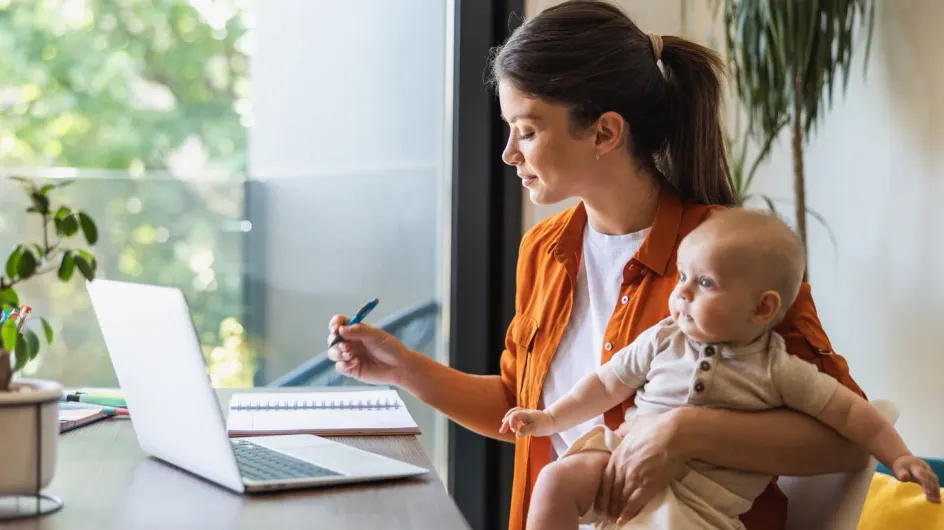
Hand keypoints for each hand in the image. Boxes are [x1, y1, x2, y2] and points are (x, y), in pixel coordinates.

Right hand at [326, 315, 412, 385]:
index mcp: (356, 330)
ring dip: (337, 353)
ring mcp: (350, 356)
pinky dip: (344, 365)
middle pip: (332, 339)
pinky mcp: (351, 369)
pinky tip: (355, 363)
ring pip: (332, 353)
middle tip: (346, 346)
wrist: (399, 367)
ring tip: (351, 355)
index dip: (334, 324)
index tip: (335, 328)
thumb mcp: (375, 335)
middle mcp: (351, 342)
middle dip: (335, 341)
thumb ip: (358, 331)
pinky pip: (339, 367)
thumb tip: (340, 329)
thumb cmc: (390, 348)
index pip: (339, 323)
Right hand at [499, 407, 555, 437]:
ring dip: (507, 420)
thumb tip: (517, 434)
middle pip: (512, 414)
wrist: (551, 421)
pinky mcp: (525, 417)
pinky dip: (511, 420)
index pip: (515, 414)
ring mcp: (525, 414)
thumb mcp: (535, 429)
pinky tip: (510, 427)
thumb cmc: (544, 425)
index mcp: (526, 414)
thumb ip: (526, 431)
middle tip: (501, 431)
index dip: (511, 421)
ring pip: (513, 414)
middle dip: (506, 422)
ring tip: (503, 428)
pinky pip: (516, 416)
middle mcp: (524, 413)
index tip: (513, 430)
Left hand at [596, 409, 687, 524]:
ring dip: (616, 510)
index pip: (605, 477)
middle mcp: (623, 467)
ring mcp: (634, 476)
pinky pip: (634, 502)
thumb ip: (626, 428)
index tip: (600, 498)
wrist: (676, 433)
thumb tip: (621, 429)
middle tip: (604, 514)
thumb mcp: (636, 423)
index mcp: (619, 454)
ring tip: (613, 519)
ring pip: (621, 498)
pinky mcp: (648, 485)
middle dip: (607, 504)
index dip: (602, 490)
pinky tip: (623, 520)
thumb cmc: (658, 425)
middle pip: (611, 490)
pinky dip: (628, 513)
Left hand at [892, 454, 940, 502]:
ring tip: (936, 501)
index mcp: (916, 466)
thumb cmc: (901, 467)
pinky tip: (937, 499)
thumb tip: (905, 477)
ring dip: (936, 491)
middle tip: (932, 500)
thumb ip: (901, 473)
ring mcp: (929, 471)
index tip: (927, 492)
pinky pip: (935, 483)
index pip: (922, 474)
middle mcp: (925, 468)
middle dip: (932, 489)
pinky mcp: (931, 475)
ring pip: (934, 481)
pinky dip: (936, 491)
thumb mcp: (898, 469)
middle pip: (930, 478)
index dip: (925, 483)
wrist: (904, 460)